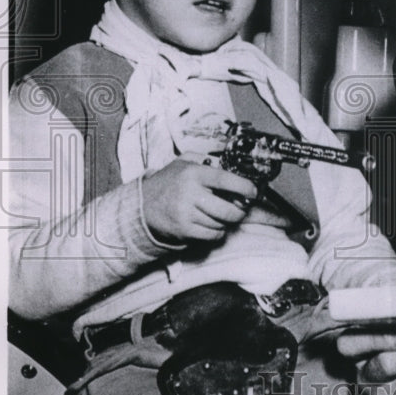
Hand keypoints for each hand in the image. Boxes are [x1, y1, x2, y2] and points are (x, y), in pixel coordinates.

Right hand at [141, 153, 256, 243]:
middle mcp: (190, 194)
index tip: (253, 191)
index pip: (225, 180)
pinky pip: (212, 235)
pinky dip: (218, 231)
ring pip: (221, 223)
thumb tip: (230, 165)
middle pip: (228, 209)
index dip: (244, 187)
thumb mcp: (183, 162)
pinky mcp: (184, 231)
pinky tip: (213, 224)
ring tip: (222, 214)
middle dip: (240, 211)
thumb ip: (206, 159)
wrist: (142, 206)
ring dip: (227, 221)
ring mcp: (187, 214)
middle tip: (242, 208)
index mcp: (193, 173)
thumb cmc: (168, 182)